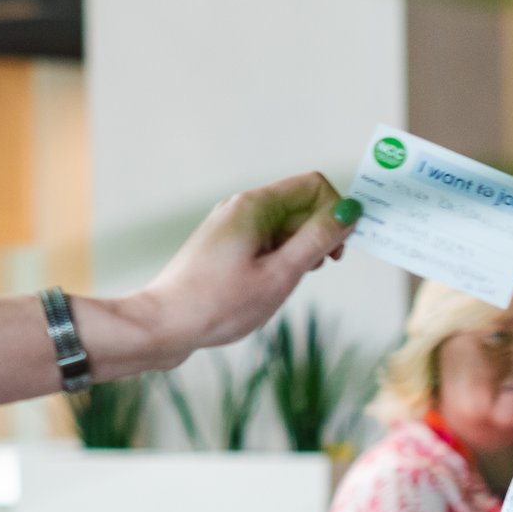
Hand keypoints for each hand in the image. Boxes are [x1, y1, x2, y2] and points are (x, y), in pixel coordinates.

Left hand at [120, 172, 358, 364]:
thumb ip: (317, 240)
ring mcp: (229, 227)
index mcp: (253, 205)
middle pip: (299, 204)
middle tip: (313, 269)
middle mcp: (239, 208)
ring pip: (283, 226)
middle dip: (318, 233)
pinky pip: (264, 242)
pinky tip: (267, 286)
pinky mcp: (223, 247)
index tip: (338, 249)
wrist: (163, 325)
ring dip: (298, 250)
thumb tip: (349, 212)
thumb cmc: (219, 304)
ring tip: (284, 282)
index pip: (313, 185)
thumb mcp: (279, 274)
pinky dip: (277, 259)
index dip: (335, 211)